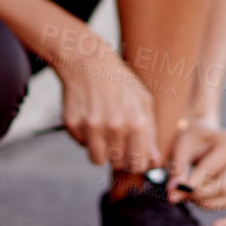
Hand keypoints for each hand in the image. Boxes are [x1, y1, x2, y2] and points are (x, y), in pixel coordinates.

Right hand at [49, 30, 159, 172]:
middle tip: (116, 136)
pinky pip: (81, 144)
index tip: (133, 157)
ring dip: (100, 149)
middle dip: (118, 155)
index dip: (136, 163)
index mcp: (136, 122)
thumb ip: (150, 134)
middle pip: (117, 163)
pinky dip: (85, 136)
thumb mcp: (143, 101)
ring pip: (97, 159)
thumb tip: (153, 161)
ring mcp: (91, 126)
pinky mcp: (72, 124)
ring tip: (102, 128)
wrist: (88, 62)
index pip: (138, 163)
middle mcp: (114, 126)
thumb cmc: (119, 82)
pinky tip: (89, 116)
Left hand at [168, 121, 225, 225]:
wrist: (203, 135)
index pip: (211, 170)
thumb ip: (177, 170)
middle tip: (181, 194)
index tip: (174, 189)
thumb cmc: (191, 139)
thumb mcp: (181, 147)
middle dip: (200, 194)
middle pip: (225, 186)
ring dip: (207, 203)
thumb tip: (173, 196)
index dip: (191, 183)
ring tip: (189, 197)